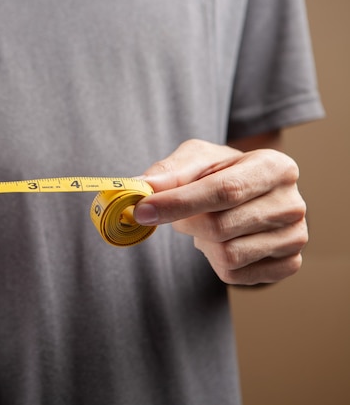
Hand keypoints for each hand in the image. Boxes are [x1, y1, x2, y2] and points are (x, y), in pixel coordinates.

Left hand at [134, 139, 307, 284]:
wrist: (251, 193)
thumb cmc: (221, 172)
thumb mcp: (196, 160)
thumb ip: (169, 173)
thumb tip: (141, 186)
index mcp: (274, 166)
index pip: (224, 190)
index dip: (178, 203)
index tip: (142, 210)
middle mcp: (292, 203)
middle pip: (220, 227)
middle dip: (186, 223)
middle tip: (179, 215)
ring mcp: (295, 237)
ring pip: (227, 255)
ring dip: (202, 243)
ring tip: (207, 225)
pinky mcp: (290, 264)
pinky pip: (235, 275)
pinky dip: (216, 262)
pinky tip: (223, 241)